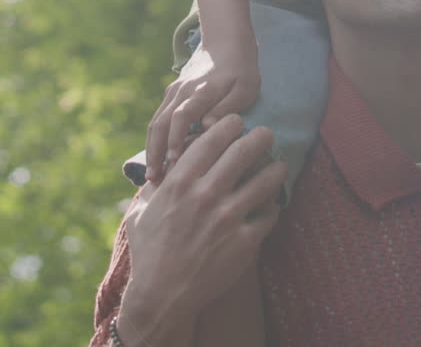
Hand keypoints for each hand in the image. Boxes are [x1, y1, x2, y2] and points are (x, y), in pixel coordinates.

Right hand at [118, 116, 285, 345]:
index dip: (230, 123)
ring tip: (278, 166)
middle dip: (260, 136)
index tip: (237, 123)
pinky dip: (273, 206)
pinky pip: (270, 213)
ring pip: (266, 178)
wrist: (162, 297)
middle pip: (245, 149)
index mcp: (180, 181)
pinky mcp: (245, 243)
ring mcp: (228, 218)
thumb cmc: (149, 251)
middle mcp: (206, 194)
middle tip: (266, 135)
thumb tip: (165, 161)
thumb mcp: (142, 209)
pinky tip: (269, 205)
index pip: (214, 136)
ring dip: (275, 168)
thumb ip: (156, 183)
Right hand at [146, 31, 260, 178]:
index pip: (182, 116)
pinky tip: (156, 160)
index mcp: (201, 90)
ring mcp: (174, 92)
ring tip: (151, 176)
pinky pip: (158, 119)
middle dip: (156, 153)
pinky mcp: (171, 94)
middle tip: (154, 180)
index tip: (175, 162)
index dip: (176, 139)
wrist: (226, 41)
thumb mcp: (244, 88)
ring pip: (156, 122)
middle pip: (161, 123)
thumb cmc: (240, 69)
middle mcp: (182, 91)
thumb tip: (208, 127)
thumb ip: (226, 108)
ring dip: (151, 149)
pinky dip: (154, 140)